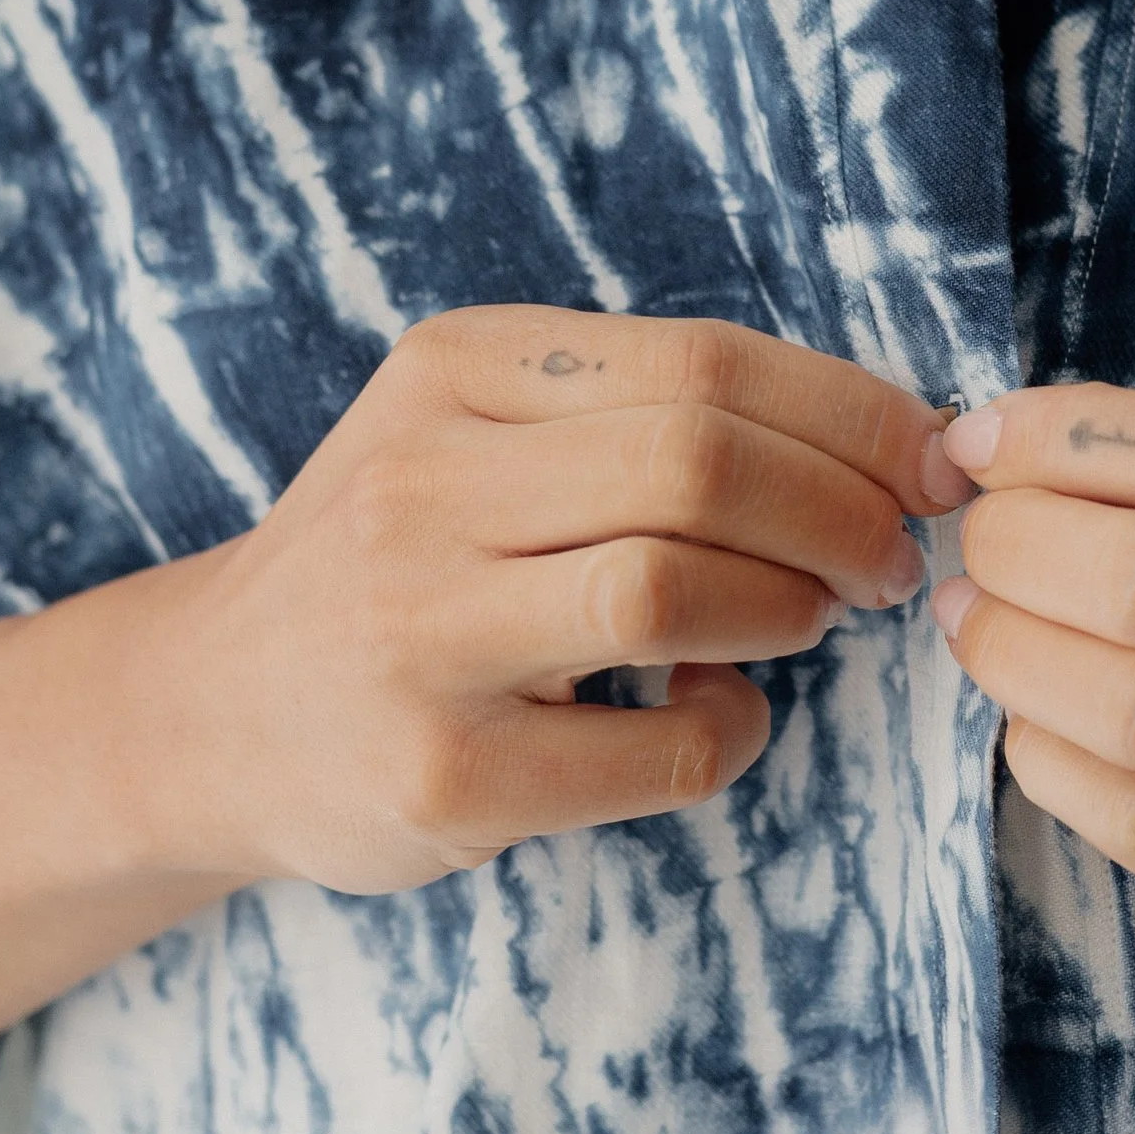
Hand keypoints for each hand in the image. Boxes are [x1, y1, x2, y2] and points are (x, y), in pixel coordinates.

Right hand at [156, 310, 955, 895]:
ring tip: (809, 618)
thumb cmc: (398, 563)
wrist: (204, 714)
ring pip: (674, 584)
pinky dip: (734, 729)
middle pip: (700, 460)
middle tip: (890, 558)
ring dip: (791, 606)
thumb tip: (884, 434)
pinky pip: (662, 744)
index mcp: (452, 373)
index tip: (930, 461)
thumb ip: (637, 413)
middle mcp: (420, 486)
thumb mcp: (473, 432)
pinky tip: (715, 709)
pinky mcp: (446, 771)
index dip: (853, 413)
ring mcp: (422, 632)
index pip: (703, 362)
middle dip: (844, 511)